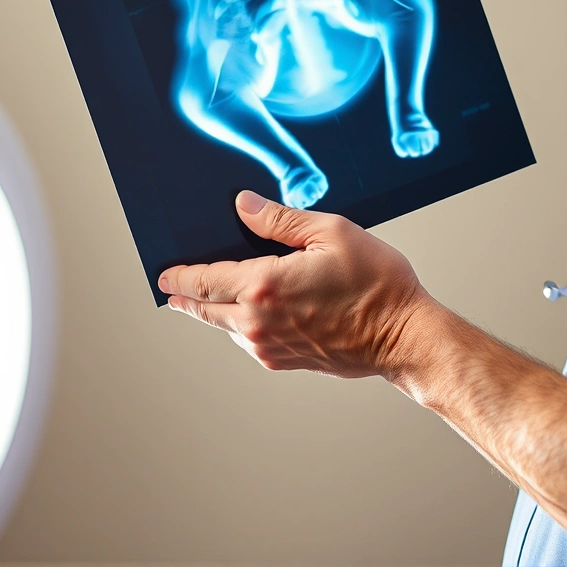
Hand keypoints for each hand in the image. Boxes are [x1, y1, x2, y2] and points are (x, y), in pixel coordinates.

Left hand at [158, 190, 429, 377]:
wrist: (404, 337)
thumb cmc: (376, 283)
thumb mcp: (331, 232)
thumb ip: (279, 219)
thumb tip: (242, 206)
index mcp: (263, 287)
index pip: (202, 281)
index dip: (178, 277)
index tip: (163, 275)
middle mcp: (257, 322)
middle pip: (204, 309)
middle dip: (185, 297)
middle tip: (171, 289)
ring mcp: (269, 346)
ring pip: (225, 326)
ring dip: (214, 310)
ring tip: (209, 294)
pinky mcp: (284, 360)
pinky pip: (248, 340)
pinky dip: (240, 323)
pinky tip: (249, 309)